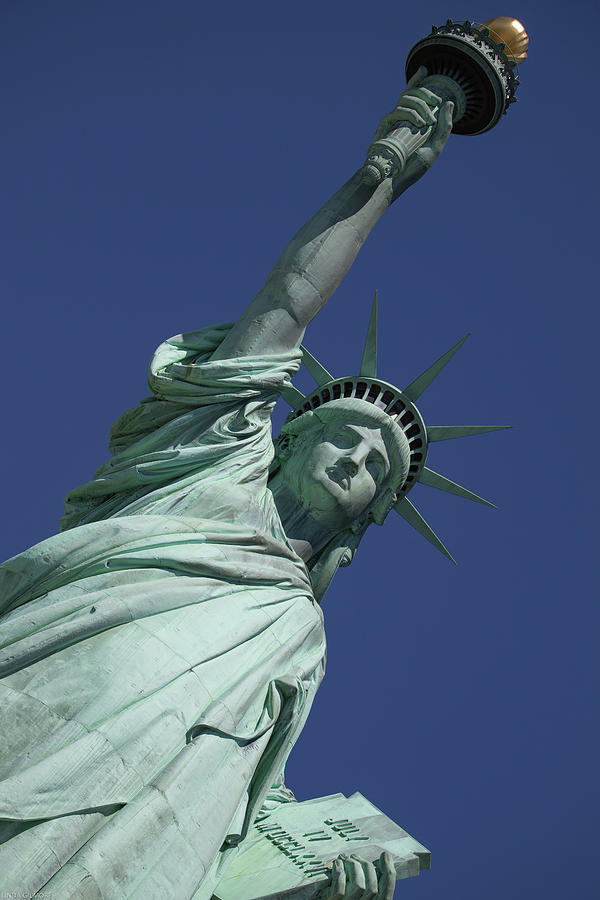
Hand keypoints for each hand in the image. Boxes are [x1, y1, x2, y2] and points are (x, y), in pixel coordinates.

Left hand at [315, 851, 396, 899]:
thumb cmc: (338, 893)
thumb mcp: (356, 890)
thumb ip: (367, 881)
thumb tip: (377, 861)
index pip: (387, 894)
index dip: (389, 872)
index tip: (385, 854)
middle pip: (373, 889)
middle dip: (366, 866)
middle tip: (355, 856)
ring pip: (358, 886)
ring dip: (352, 866)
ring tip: (343, 859)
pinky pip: (339, 890)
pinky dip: (339, 873)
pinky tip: (336, 865)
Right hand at [371, 66, 453, 193]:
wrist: (393, 182)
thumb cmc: (412, 169)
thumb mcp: (435, 148)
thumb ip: (444, 128)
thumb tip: (449, 103)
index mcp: (412, 122)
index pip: (414, 96)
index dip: (417, 80)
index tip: (425, 69)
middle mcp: (401, 119)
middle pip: (411, 93)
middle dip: (425, 92)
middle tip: (435, 102)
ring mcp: (392, 122)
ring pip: (405, 98)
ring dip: (419, 105)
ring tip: (426, 122)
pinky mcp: (383, 127)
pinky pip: (396, 111)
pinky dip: (409, 113)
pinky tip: (419, 124)